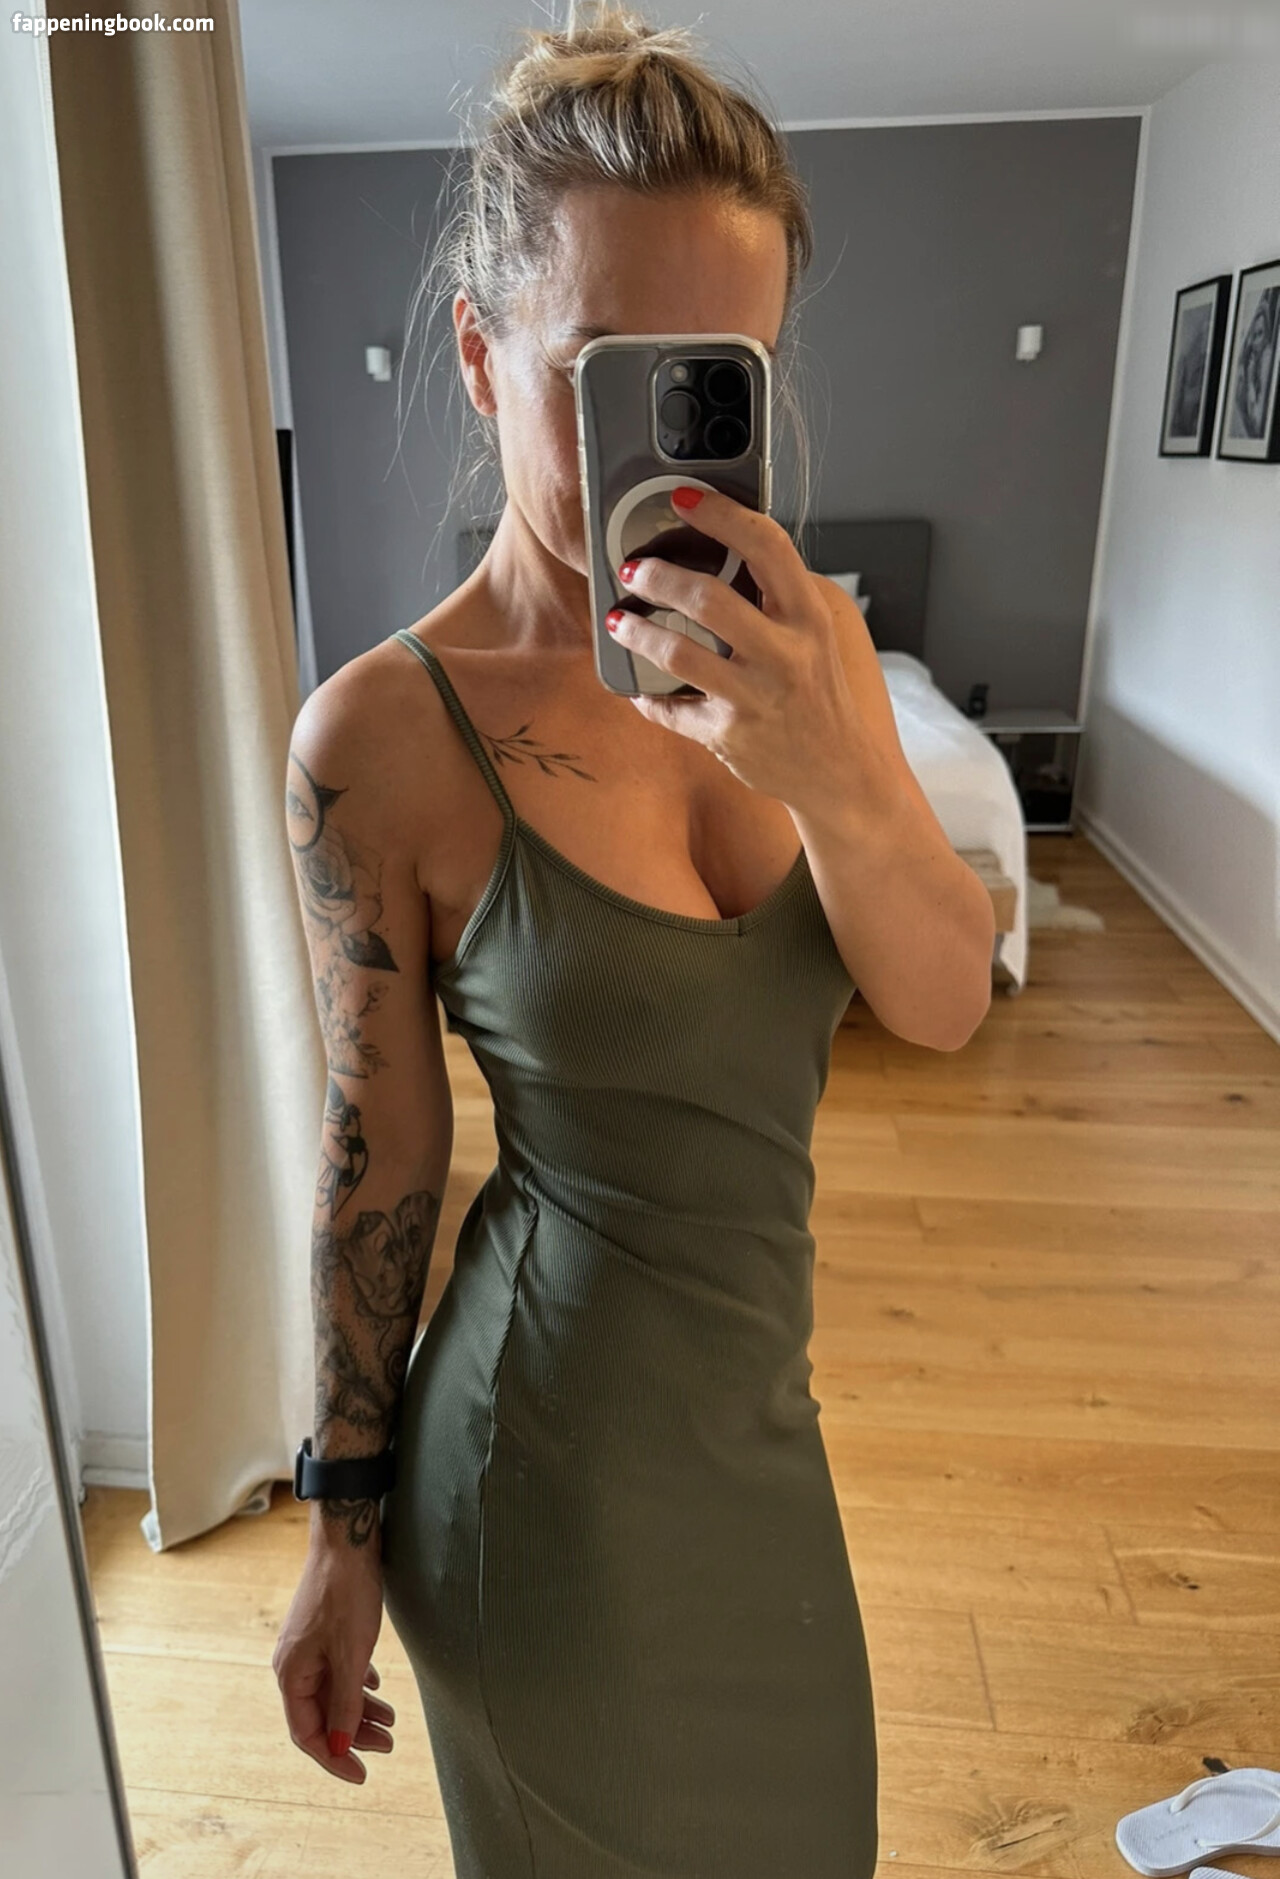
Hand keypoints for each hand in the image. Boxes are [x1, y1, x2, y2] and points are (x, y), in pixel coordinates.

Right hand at [273, 1538, 394, 1783]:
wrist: (347, 1539)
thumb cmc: (346, 1594)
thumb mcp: (351, 1654)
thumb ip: (345, 1704)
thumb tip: (339, 1746)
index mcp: (291, 1674)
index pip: (307, 1733)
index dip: (334, 1757)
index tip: (362, 1774)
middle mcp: (294, 1664)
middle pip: (322, 1715)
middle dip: (354, 1734)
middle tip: (389, 1746)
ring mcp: (308, 1647)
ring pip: (333, 1692)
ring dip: (361, 1711)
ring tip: (392, 1724)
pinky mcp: (324, 1631)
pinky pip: (338, 1670)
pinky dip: (358, 1685)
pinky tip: (376, 1689)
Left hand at [607, 486, 881, 813]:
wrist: (839, 772)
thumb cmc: (819, 694)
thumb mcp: (813, 636)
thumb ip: (775, 597)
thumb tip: (718, 548)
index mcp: (808, 618)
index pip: (767, 546)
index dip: (721, 514)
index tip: (684, 499)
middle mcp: (785, 655)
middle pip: (707, 599)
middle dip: (657, 576)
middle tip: (633, 570)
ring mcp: (754, 698)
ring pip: (677, 653)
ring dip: (637, 632)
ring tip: (620, 621)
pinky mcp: (728, 736)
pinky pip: (670, 709)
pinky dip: (648, 696)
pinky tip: (639, 685)